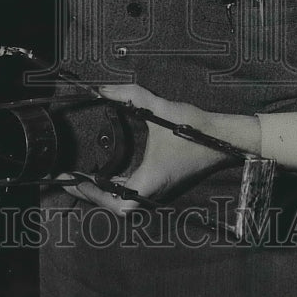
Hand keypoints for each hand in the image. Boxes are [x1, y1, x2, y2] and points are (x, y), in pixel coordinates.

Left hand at [61, 83, 231, 215]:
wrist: (225, 138)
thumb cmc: (197, 129)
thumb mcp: (162, 109)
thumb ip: (132, 95)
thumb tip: (103, 89)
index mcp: (152, 181)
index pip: (116, 204)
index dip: (93, 196)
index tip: (75, 181)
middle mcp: (154, 191)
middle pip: (116, 207)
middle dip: (92, 196)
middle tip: (70, 180)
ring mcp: (160, 191)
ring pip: (125, 202)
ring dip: (104, 194)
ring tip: (82, 179)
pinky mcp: (163, 185)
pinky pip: (134, 194)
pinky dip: (117, 189)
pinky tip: (106, 176)